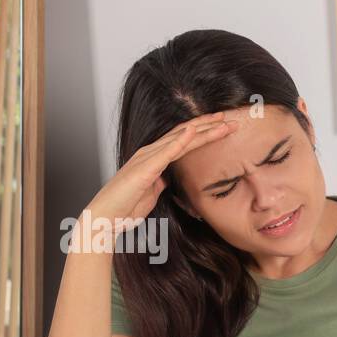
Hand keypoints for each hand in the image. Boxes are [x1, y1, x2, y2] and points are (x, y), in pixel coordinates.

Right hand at [86, 111, 239, 228]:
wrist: (105, 217)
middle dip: (209, 126)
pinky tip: (193, 132)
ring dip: (202, 129)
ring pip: (180, 139)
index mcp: (154, 158)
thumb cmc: (125, 206)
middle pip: (184, 134)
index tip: (223, 127)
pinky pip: (165, 153)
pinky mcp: (144, 169)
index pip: (183, 140)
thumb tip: (167, 178)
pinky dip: (180, 141)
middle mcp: (150, 153)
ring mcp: (146, 159)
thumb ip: (160, 181)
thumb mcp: (151, 192)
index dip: (204, 132)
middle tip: (231, 118)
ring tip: (221, 121)